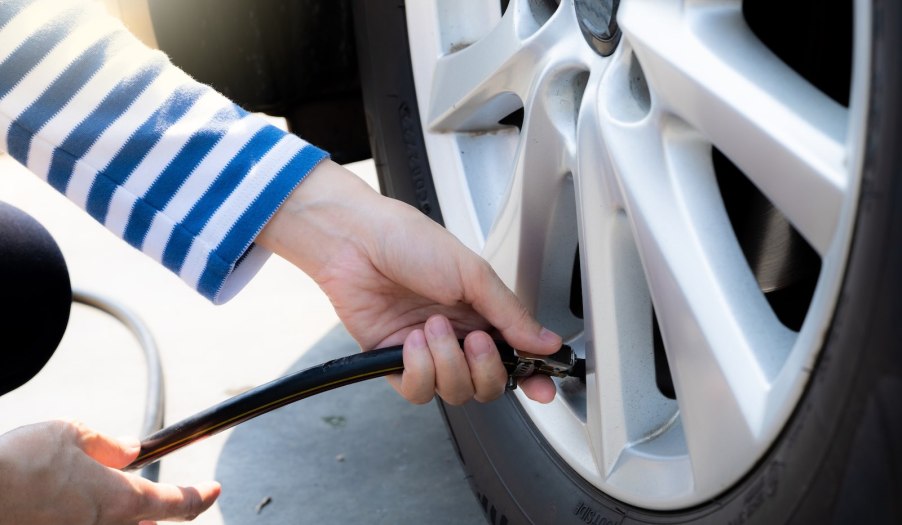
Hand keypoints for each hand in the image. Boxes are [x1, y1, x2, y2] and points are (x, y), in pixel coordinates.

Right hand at [0, 420, 219, 524]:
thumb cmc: (19, 464)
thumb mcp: (70, 434)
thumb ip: (107, 444)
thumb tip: (129, 451)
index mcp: (118, 499)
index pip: (177, 502)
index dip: (201, 496)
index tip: (215, 489)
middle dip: (156, 512)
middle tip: (159, 498)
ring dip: (123, 517)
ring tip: (108, 497)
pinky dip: (87, 516)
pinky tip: (67, 502)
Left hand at [258, 161, 562, 404]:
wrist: (356, 241)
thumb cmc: (410, 242)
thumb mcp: (473, 273)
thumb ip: (511, 314)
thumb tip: (546, 342)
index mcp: (482, 313)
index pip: (515, 356)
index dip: (532, 377)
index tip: (543, 389)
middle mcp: (457, 336)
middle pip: (488, 385)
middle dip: (486, 369)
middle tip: (475, 340)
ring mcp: (427, 352)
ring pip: (455, 392)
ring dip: (447, 362)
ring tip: (432, 326)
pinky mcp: (393, 363)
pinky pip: (418, 390)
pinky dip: (419, 368)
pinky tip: (411, 340)